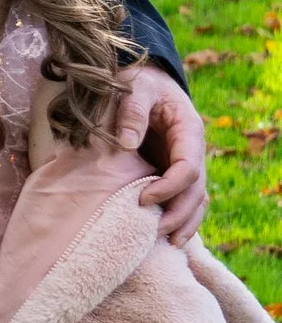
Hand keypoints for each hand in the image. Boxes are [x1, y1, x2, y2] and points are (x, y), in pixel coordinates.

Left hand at [121, 65, 208, 243]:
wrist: (145, 78)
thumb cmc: (139, 80)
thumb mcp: (135, 86)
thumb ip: (131, 110)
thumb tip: (126, 143)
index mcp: (189, 131)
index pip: (188, 167)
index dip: (170, 187)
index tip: (144, 198)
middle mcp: (192, 150)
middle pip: (196, 190)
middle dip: (179, 214)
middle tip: (157, 232)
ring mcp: (184, 161)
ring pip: (195, 198)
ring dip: (184, 222)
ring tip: (169, 243)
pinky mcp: (172, 168)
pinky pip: (183, 196)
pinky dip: (179, 216)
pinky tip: (168, 236)